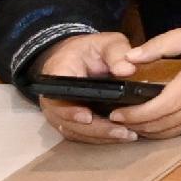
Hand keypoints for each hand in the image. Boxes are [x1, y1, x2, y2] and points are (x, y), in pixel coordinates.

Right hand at [23, 29, 145, 142]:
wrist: (76, 58)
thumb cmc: (91, 50)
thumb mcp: (106, 43)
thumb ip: (117, 53)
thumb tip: (128, 70)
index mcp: (57, 73)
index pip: (57, 94)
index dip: (70, 109)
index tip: (87, 116)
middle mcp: (52, 97)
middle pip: (67, 119)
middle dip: (95, 128)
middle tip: (122, 131)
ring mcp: (58, 112)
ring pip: (75, 131)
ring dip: (100, 136)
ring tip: (127, 135)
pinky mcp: (67, 122)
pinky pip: (81, 135)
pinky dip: (99, 138)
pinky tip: (121, 136)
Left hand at [106, 22, 180, 137]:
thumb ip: (163, 43)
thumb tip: (131, 56)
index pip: (163, 105)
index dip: (138, 113)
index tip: (118, 111)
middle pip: (164, 123)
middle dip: (136, 125)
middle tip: (114, 118)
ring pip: (172, 132)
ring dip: (147, 131)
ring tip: (127, 124)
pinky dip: (163, 132)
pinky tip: (150, 126)